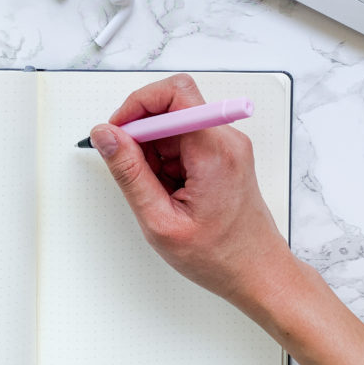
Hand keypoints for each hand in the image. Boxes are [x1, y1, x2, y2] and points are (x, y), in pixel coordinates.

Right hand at [89, 74, 296, 308]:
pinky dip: (167, 163)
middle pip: (172, 107)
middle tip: (135, 173)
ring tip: (159, 193)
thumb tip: (106, 136)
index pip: (176, 92)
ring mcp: (227, 146)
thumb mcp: (161, 221)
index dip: (139, 105)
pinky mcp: (223, 154)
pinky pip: (184, 141)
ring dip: (154, 153)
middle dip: (142, 135)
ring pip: (174, 126)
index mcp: (215, 150)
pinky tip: (170, 193)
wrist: (257, 272)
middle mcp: (226, 139)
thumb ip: (130, 173)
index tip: (118, 133)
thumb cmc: (220, 256)